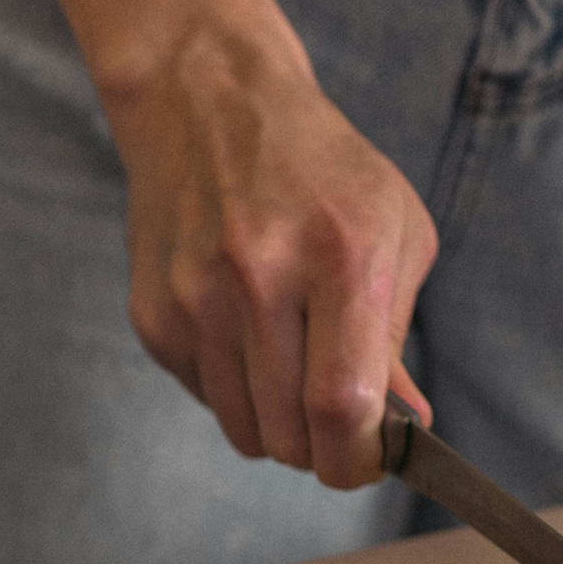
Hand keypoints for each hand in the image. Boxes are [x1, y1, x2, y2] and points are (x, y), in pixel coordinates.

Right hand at [99, 11, 438, 487]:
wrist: (208, 104)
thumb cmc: (322, 171)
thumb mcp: (395, 230)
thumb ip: (397, 335)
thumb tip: (407, 426)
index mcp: (340, 256)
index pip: (342, 406)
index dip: (359, 459)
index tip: (369, 457)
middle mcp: (259, 277)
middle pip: (291, 434)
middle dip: (323, 450)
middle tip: (335, 420)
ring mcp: (196, 298)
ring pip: (245, 430)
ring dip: (278, 425)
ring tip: (292, 368)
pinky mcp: (154, 314)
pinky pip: (206, 399)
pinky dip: (234, 390)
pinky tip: (244, 333)